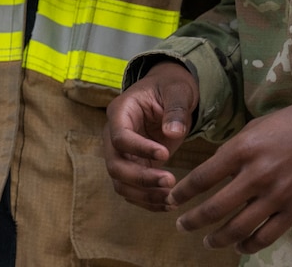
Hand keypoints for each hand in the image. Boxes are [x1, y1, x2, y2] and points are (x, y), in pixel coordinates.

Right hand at [103, 61, 199, 210]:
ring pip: (121, 183)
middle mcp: (113, 135)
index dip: (140, 149)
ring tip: (171, 199)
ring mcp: (121, 154)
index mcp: (120, 112)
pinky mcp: (133, 166)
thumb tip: (172, 133)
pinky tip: (167, 204)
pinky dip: (147, 200)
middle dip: (141, 178)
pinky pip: (132, 189)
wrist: (168, 93)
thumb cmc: (170, 87)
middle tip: (170, 182)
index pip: (120, 137)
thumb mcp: (177, 91)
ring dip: (144, 195)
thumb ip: (175, 109)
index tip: (165, 154)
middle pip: (115, 165)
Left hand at [169, 79, 291, 254]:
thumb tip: (218, 170)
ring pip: (237, 228)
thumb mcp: (262, 124)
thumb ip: (239, 147)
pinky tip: (241, 244)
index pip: (203, 176)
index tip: (173, 199)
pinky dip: (248, 244)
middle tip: (182, 225)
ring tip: (209, 240)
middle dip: (192, 221)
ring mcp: (277, 194)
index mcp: (245, 147)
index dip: (183, 192)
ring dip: (217, 238)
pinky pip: (265, 236)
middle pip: (213, 208)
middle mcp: (257, 173)